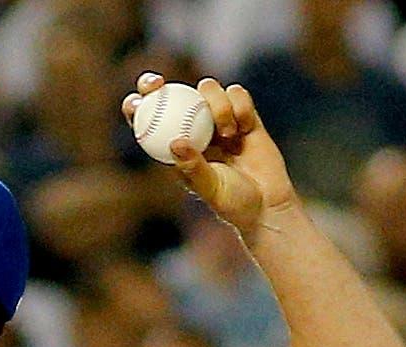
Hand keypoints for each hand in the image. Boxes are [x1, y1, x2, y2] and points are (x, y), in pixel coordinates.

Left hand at [120, 72, 297, 233]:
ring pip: (207, 89)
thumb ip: (194, 168)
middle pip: (167, 94)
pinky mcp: (243, 114)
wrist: (268, 203)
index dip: (137, 104)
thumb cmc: (234, 203)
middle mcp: (193, 129)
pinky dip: (240, 105)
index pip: (148, 121)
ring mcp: (217, 119)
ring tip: (229, 133)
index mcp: (176, 147)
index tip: (139, 99)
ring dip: (218, 104)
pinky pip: (237, 93)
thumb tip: (176, 142)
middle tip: (159, 85)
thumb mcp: (211, 189)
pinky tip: (245, 127)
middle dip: (154, 84)